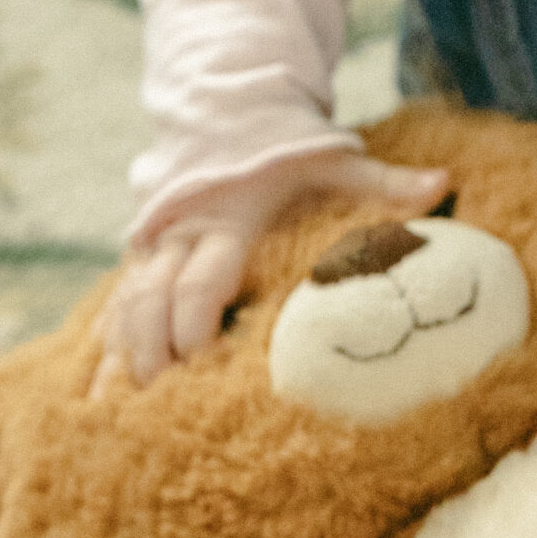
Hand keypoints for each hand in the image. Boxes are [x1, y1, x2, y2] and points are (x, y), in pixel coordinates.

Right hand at [90, 148, 450, 392]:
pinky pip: (111, 309)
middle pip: (149, 303)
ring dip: (117, 360)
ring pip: (123, 307)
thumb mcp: (338, 163)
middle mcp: (182, 239)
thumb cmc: (294, 154)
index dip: (195, 322)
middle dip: (146, 355)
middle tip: (150, 410)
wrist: (233, 117)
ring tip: (113, 420)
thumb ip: (387, 184)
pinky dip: (101, 351)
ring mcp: (154, 252)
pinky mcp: (140, 263)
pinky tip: (90, 401)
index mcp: (229, 223)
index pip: (201, 280)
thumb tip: (445, 185)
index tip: (199, 366)